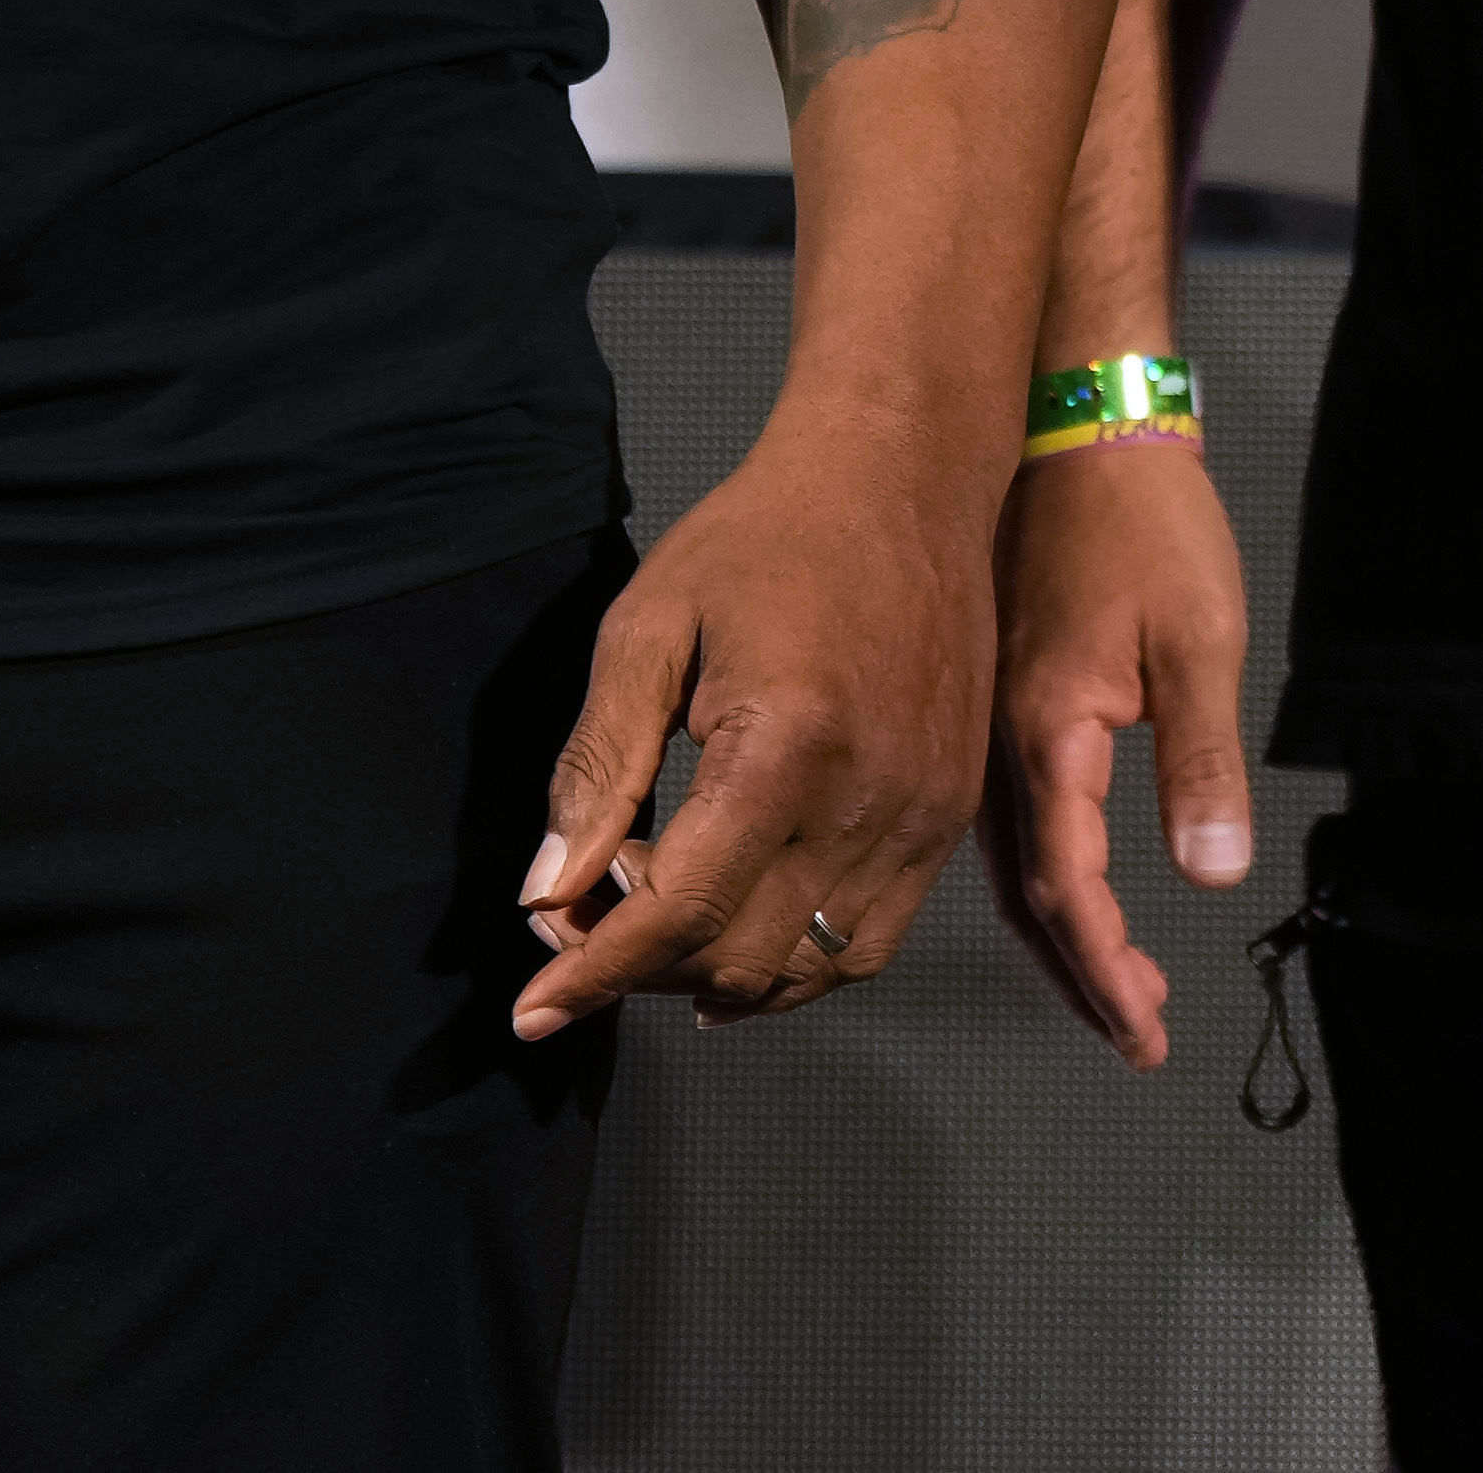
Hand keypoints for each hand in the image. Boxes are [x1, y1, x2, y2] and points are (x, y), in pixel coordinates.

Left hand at [514, 416, 994, 1035]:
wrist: (904, 474)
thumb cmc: (768, 534)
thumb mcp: (648, 628)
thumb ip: (597, 768)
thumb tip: (549, 891)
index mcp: (787, 747)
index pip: (680, 915)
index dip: (594, 973)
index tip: (533, 1009)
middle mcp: (869, 799)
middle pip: (740, 958)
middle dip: (642, 968)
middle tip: (583, 919)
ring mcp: (923, 815)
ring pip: (809, 970)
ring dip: (718, 974)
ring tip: (657, 926)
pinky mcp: (949, 814)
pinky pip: (869, 941)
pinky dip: (796, 964)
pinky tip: (743, 935)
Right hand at [981, 431, 1256, 1063]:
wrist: (1081, 423)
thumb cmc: (1146, 521)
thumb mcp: (1198, 637)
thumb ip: (1201, 760)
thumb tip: (1213, 873)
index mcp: (1045, 732)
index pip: (1067, 891)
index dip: (1106, 970)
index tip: (1145, 1031)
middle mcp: (999, 743)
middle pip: (1029, 897)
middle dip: (1083, 976)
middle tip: (1137, 1036)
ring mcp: (989, 721)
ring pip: (1011, 863)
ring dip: (1061, 935)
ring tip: (1115, 990)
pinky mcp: (998, 698)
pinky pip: (1007, 820)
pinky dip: (1039, 877)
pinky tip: (1066, 892)